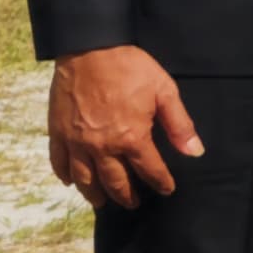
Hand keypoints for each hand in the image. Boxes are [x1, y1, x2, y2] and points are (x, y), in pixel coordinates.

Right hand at [48, 45, 198, 209]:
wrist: (90, 49)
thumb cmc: (130, 68)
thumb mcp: (165, 92)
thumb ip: (179, 125)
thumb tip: (194, 152)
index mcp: (131, 138)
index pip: (149, 170)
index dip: (160, 182)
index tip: (166, 189)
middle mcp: (101, 146)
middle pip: (114, 181)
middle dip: (126, 196)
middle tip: (132, 203)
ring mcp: (76, 141)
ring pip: (84, 178)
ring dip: (94, 193)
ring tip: (103, 202)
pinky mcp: (57, 132)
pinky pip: (59, 161)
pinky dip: (65, 175)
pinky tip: (71, 181)